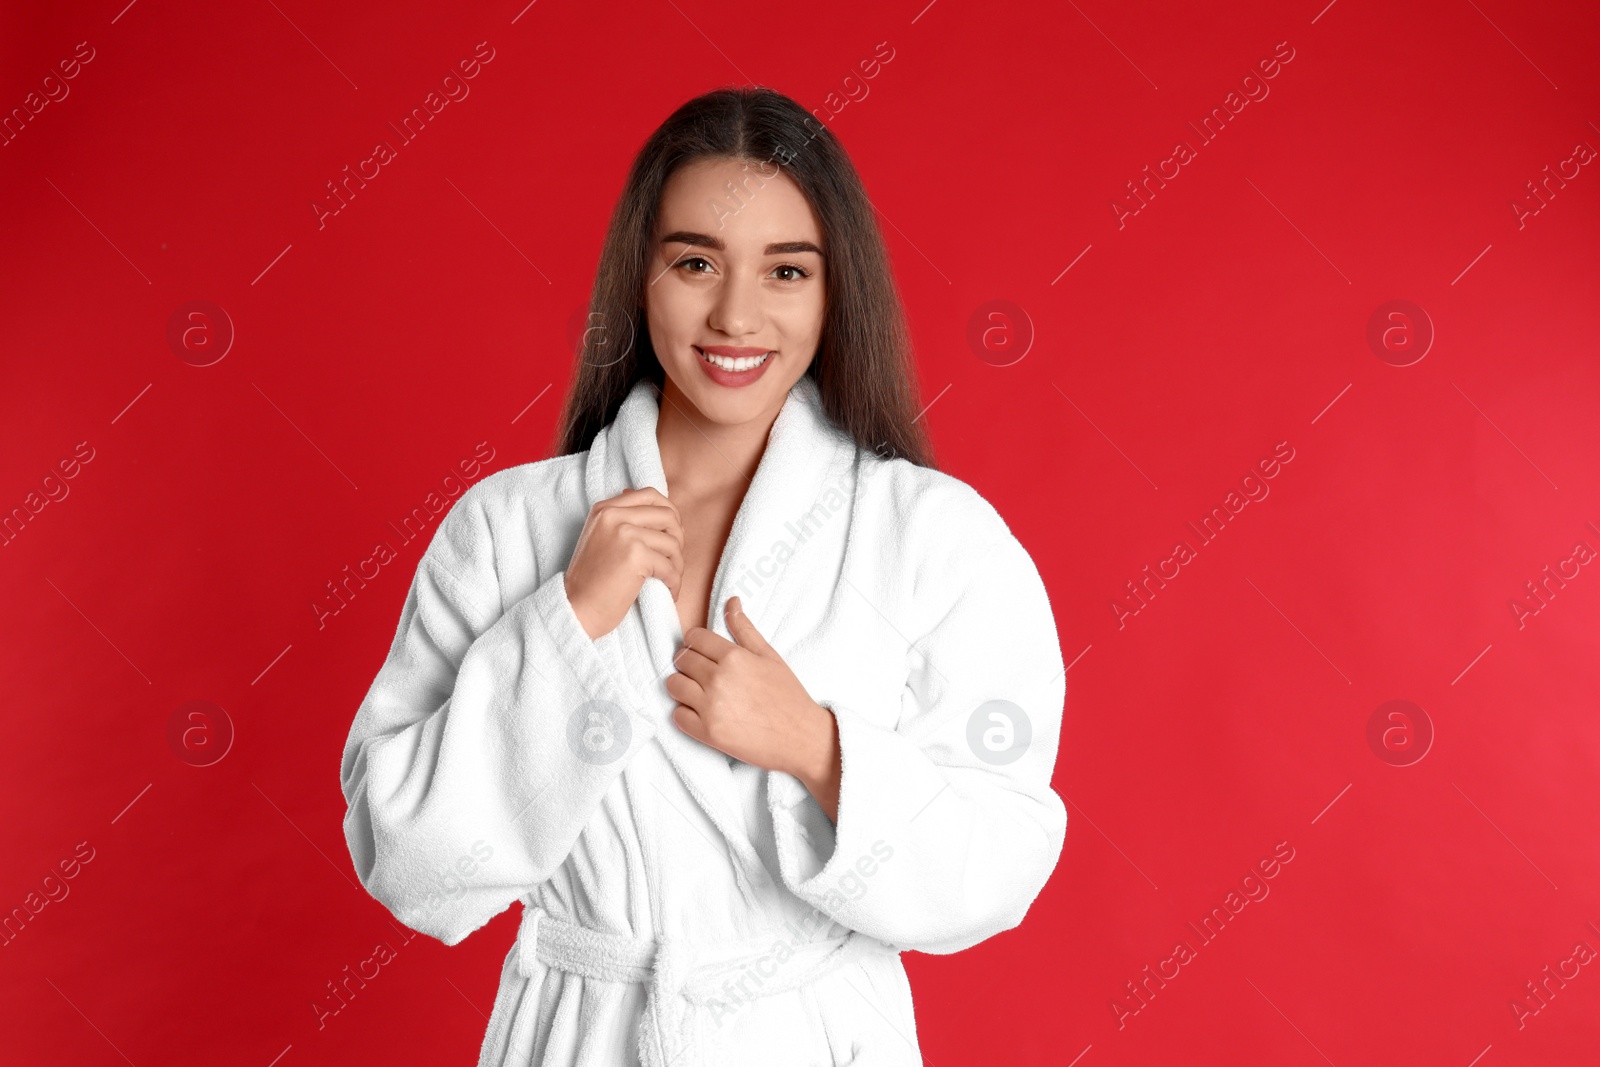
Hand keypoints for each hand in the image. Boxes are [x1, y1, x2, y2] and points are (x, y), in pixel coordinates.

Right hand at [564, 487, 683, 639]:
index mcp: (605, 509)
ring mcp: (624, 533)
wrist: (576, 608)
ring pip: (672, 543)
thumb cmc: (592, 580)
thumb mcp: (602, 538)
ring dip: (677, 565)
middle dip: (678, 539)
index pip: (651, 495)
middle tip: (674, 560)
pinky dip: (675, 582)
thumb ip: (625, 521)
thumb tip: (662, 509)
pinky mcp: (635, 555)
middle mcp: (614, 515)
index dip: (670, 513)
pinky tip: (670, 592)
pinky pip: (670, 566)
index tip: (672, 533)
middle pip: (668, 515)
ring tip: (670, 580)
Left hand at [667, 597, 839, 807]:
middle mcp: (719, 679)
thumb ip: (745, 629)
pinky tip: (702, 713)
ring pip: (674, 685)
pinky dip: (685, 713)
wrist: (801, 737)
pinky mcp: (707, 733)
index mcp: (734, 657)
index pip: (694, 638)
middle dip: (689, 663)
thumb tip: (731, 601)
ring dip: (683, 686)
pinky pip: (677, 715)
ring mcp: (711, 707)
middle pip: (681, 659)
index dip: (696, 643)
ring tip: (700, 692)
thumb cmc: (788, 696)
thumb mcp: (770, 656)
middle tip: (704, 673)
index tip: (703, 652)